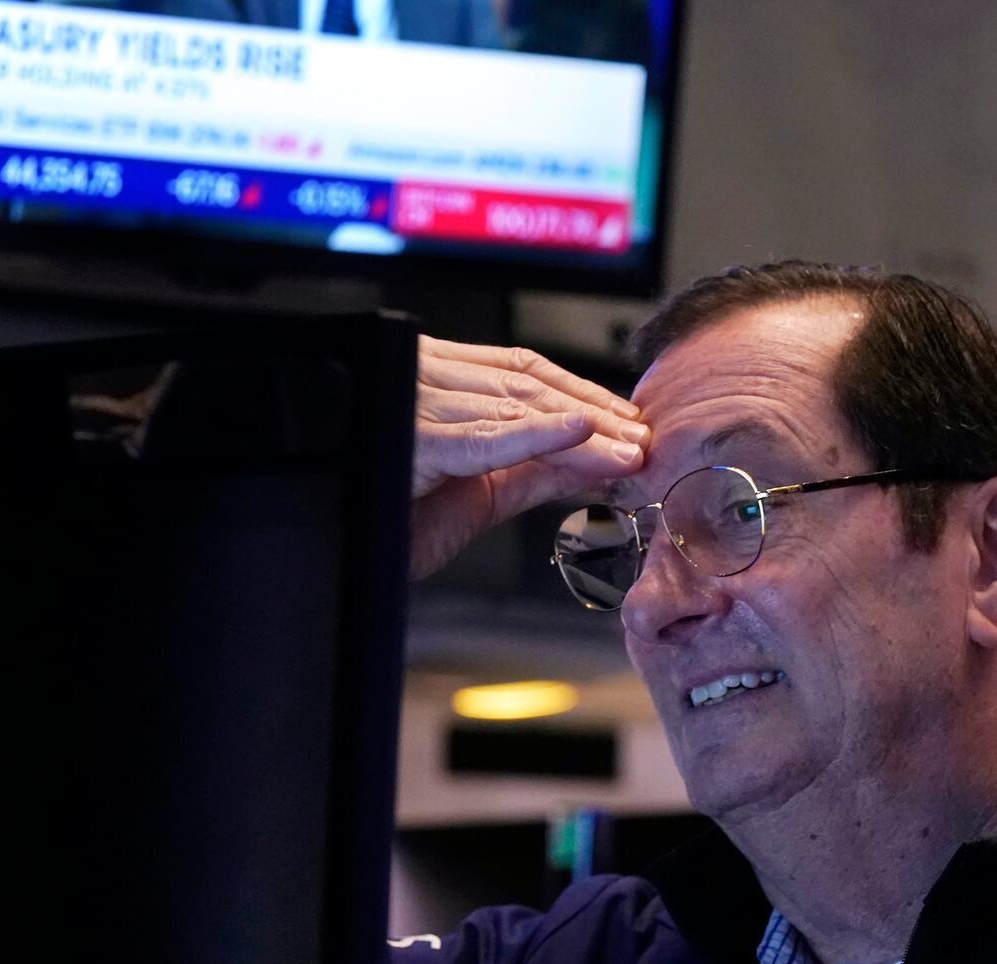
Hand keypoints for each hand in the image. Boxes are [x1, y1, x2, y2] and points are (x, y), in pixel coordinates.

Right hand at [409, 336, 649, 578]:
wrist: (352, 561)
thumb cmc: (401, 520)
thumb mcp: (481, 489)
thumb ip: (535, 467)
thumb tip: (596, 457)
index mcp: (435, 377)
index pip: (521, 370)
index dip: (582, 391)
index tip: (628, 419)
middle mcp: (423, 378)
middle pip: (526, 388)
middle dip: (594, 414)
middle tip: (643, 440)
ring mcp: (417, 405)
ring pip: (516, 410)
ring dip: (584, 429)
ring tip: (630, 449)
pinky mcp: (416, 444)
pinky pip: (488, 439)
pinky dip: (538, 435)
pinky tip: (581, 435)